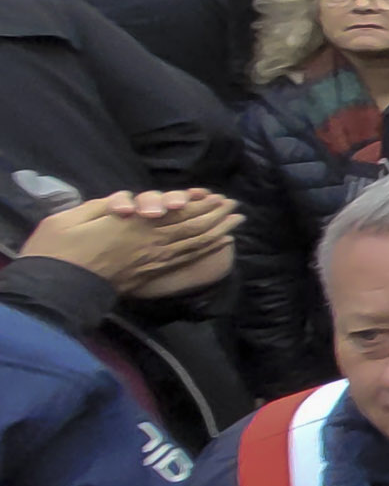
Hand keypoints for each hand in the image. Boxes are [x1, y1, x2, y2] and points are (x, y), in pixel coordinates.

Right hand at [19, 193, 235, 292]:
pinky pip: (184, 260)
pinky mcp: (149, 274)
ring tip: (236, 222)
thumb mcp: (73, 217)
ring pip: (192, 243)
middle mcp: (149, 241)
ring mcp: (151, 259)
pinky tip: (219, 245)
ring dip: (217, 231)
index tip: (217, 197)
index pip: (175, 213)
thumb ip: (104, 206)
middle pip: (191, 226)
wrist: (54, 288)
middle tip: (235, 206)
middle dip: (215, 215)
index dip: (199, 205)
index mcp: (132, 224)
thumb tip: (127, 204)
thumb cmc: (56, 249)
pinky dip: (205, 251)